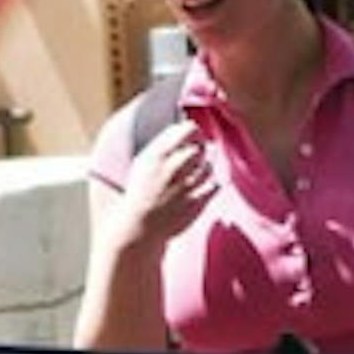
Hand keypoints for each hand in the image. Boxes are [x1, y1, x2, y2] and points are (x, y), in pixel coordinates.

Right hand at [122, 119, 216, 244]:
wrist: (138, 227)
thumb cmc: (141, 191)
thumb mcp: (144, 162)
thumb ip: (163, 143)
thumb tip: (184, 126)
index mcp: (156, 155)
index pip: (188, 129)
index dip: (195, 131)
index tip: (195, 136)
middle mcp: (171, 169)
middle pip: (200, 148)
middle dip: (201, 149)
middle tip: (198, 154)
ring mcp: (184, 188)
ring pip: (209, 166)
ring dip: (206, 167)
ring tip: (196, 173)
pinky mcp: (195, 205)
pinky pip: (215, 186)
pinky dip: (213, 184)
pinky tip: (205, 185)